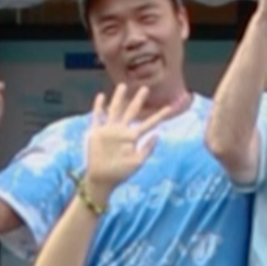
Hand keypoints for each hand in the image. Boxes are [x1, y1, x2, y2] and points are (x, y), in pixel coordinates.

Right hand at [80, 84, 171, 201]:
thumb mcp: (138, 162)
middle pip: (131, 111)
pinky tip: (101, 96)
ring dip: (118, 98)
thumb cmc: (121, 173)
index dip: (159, 116)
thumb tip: (158, 134)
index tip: (170, 108)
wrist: (102, 179)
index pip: (148, 124)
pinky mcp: (96, 133)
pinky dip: (98, 107)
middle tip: (145, 88)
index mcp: (132, 137)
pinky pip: (97, 117)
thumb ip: (148, 148)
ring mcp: (109, 130)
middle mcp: (121, 131)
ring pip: (115, 110)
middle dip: (138, 100)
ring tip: (123, 86)